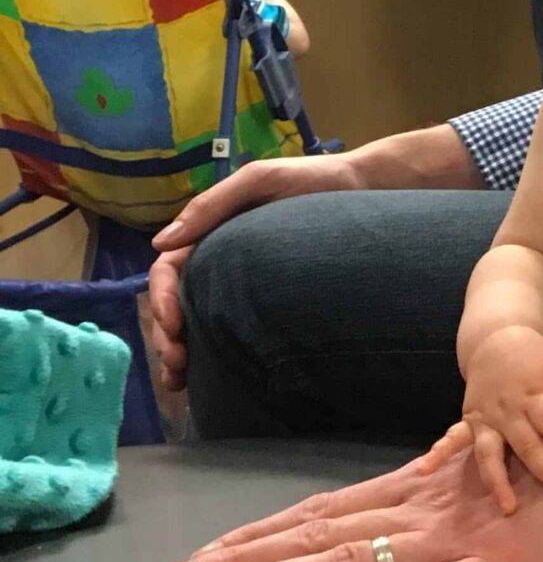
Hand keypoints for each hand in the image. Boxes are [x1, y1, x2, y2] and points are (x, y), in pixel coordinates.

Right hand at [147, 149, 367, 392]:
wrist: (364, 191)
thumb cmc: (312, 180)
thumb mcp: (259, 180)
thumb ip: (212, 206)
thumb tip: (160, 244)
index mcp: (210, 234)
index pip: (169, 271)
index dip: (162, 300)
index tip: (172, 326)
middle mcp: (221, 261)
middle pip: (179, 304)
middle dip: (167, 336)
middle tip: (176, 366)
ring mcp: (245, 282)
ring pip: (201, 321)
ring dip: (183, 352)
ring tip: (181, 382)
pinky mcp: (272, 300)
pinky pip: (238, 328)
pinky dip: (216, 355)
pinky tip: (211, 378)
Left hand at [159, 410, 542, 561]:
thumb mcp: (517, 460)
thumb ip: (474, 463)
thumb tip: (447, 451)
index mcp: (429, 487)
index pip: (327, 510)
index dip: (262, 532)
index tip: (206, 552)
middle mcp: (426, 511)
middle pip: (314, 535)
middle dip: (237, 559)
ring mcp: (454, 541)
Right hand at [441, 325, 542, 510]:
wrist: (496, 341)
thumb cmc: (536, 361)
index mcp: (537, 395)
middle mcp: (510, 409)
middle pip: (527, 443)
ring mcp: (487, 418)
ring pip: (490, 452)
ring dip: (497, 480)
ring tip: (508, 507)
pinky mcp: (469, 421)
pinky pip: (452, 438)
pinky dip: (438, 452)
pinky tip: (425, 470)